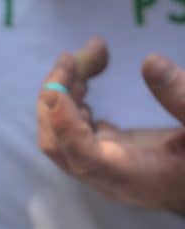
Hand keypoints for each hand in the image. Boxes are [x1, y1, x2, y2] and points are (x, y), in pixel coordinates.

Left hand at [37, 37, 184, 211]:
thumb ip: (183, 98)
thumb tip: (150, 62)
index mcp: (135, 177)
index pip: (84, 159)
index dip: (65, 125)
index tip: (57, 88)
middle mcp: (108, 175)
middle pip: (57, 142)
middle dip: (57, 94)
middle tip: (75, 54)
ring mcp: (101, 163)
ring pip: (59, 128)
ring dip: (66, 86)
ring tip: (97, 51)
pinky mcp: (103, 148)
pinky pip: (71, 121)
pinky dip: (73, 92)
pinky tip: (94, 67)